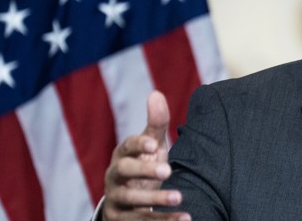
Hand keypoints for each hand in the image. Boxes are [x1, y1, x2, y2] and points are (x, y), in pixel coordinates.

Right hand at [102, 91, 189, 219]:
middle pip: (123, 172)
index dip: (138, 145)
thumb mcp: (151, 146)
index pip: (126, 147)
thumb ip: (156, 123)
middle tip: (167, 171)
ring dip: (155, 199)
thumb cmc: (143, 165)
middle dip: (144, 171)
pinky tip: (186, 218)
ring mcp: (117, 199)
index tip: (153, 144)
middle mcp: (115, 177)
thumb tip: (156, 93)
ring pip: (132, 200)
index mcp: (122, 155)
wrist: (127, 202)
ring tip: (179, 197)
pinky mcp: (122, 219)